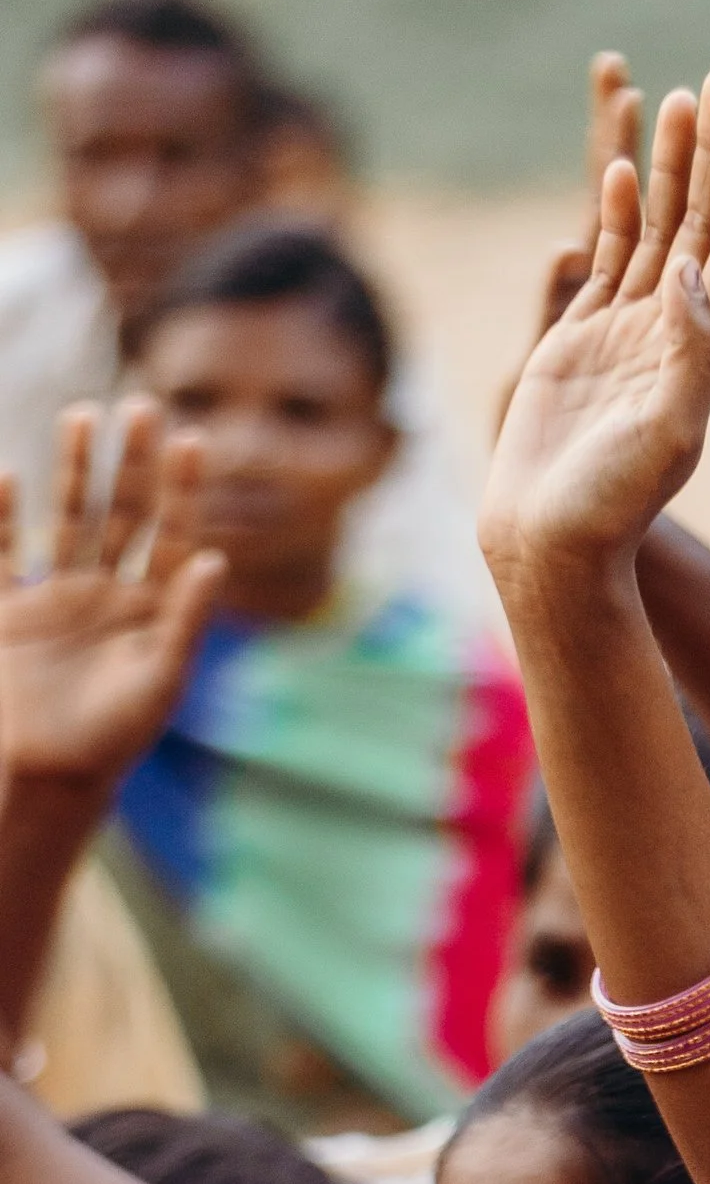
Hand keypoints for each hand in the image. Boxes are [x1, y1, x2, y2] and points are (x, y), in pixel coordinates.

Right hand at [0, 403, 225, 790]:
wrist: (49, 778)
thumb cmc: (114, 739)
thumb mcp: (160, 680)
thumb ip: (187, 619)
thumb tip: (215, 558)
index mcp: (151, 611)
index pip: (171, 535)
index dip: (182, 489)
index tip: (193, 438)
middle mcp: (107, 594)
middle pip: (122, 513)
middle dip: (131, 462)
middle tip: (141, 405)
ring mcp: (57, 596)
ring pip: (67, 517)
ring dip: (73, 469)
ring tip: (82, 414)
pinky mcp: (9, 610)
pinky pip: (2, 552)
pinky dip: (1, 516)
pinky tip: (8, 474)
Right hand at [481, 64, 709, 589]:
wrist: (552, 545)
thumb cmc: (610, 504)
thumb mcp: (668, 434)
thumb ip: (690, 354)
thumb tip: (690, 270)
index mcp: (702, 350)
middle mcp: (673, 335)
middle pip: (705, 222)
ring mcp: (628, 336)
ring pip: (660, 231)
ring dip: (675, 168)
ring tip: (680, 102)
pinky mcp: (581, 344)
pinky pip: (611, 262)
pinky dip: (623, 214)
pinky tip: (631, 174)